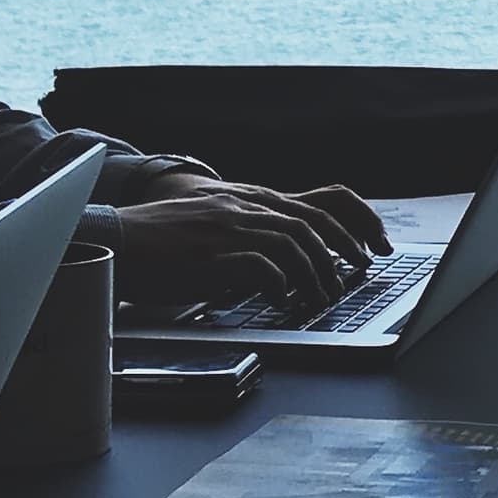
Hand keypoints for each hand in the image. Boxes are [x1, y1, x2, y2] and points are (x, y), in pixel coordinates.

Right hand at [107, 180, 391, 310]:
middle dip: (347, 249)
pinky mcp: (213, 255)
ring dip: (317, 274)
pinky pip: (262, 267)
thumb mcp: (218, 220)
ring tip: (323, 297)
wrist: (120, 240)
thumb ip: (254, 229)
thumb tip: (293, 260)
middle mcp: (248, 208)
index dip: (358, 222)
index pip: (323, 200)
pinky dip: (281, 284)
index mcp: (253, 199)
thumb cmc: (166, 238)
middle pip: (315, 222)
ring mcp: (231, 229)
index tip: (376, 246)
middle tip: (361, 272)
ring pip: (295, 244)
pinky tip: (283, 298)